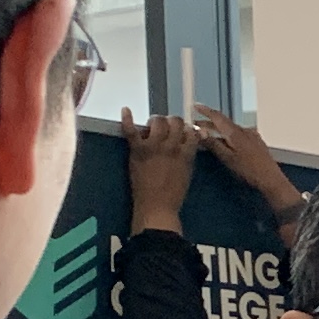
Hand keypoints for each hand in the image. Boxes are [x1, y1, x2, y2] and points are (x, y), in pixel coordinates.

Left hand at [128, 112, 197, 231]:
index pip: (190, 131)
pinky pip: (132, 130)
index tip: (182, 132)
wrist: (156, 208)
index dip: (186, 129)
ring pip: (158, 121)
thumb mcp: (188, 172)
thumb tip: (192, 139)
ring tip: (152, 127)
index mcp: (186, 153)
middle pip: (175, 121)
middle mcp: (172, 146)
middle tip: (166, 129)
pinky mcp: (138, 150)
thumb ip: (189, 154)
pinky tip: (125, 110)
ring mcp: (154, 147)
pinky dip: (127, 119)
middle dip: (172, 122)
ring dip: (156, 121)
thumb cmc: (173, 194)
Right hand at [191, 108, 304, 224]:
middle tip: (196, 124)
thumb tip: (199, 131)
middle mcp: (244, 130)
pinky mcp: (257, 142)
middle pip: (224, 123)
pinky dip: (229, 135)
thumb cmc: (248, 171)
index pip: (218, 117)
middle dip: (209, 123)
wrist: (271, 179)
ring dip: (218, 129)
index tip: (195, 107)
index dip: (205, 111)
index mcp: (235, 132)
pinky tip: (226, 141)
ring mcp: (252, 136)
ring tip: (208, 134)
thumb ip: (213, 144)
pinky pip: (239, 134)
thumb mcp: (227, 159)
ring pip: (231, 129)